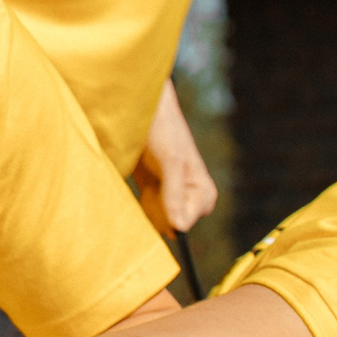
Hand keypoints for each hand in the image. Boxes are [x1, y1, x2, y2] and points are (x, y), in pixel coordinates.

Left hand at [135, 83, 217, 235]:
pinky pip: (145, 210)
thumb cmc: (164, 130)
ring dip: (144, 210)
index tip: (155, 196)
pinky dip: (138, 207)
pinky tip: (134, 191)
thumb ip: (175, 193)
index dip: (168, 216)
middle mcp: (188, 196)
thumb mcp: (170, 161)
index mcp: (202, 192)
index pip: (185, 222)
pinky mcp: (150, 190)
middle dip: (156, 214)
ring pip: (157, 218)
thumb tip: (180, 227)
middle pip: (170, 223)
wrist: (143, 109)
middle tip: (147, 188)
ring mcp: (169, 194)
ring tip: (141, 184)